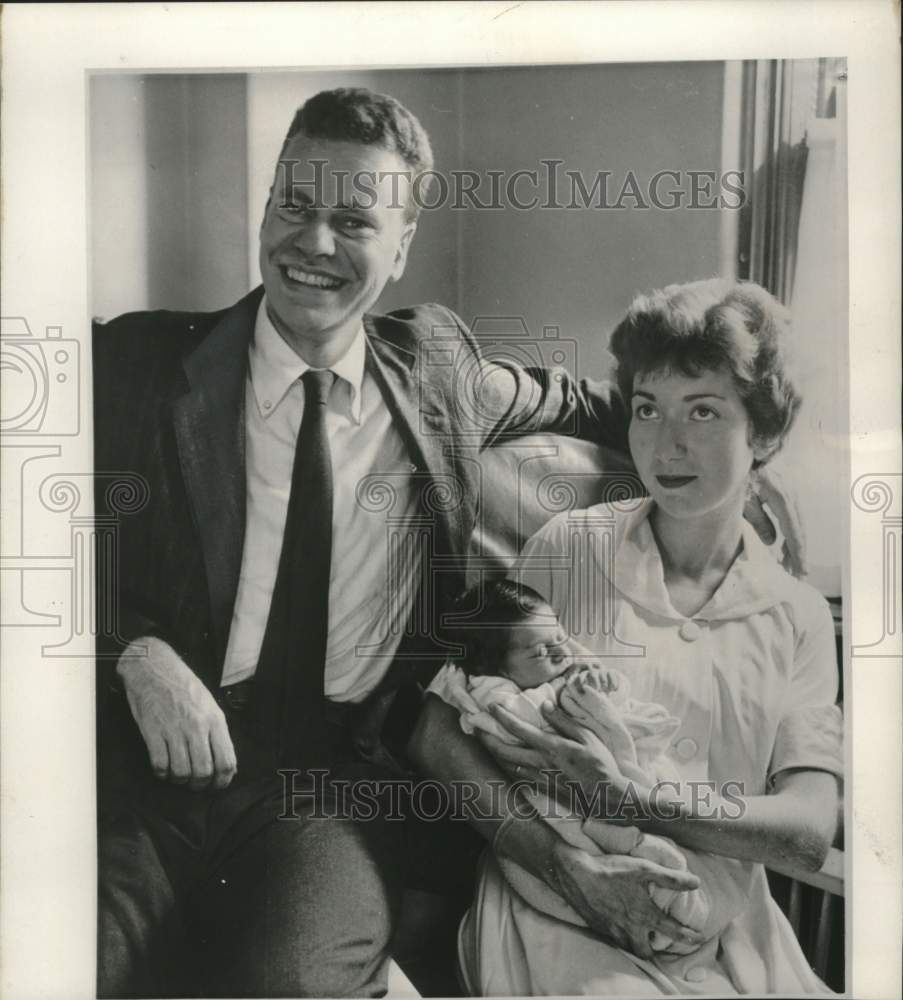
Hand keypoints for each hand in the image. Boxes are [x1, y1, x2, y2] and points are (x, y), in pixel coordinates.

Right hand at [117, 637, 236, 789]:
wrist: (154, 669)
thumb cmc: (183, 686)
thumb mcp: (209, 704)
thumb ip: (217, 731)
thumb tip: (224, 761)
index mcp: (215, 720)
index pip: (226, 760)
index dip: (223, 780)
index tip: (218, 785)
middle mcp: (197, 726)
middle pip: (204, 771)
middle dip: (201, 785)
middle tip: (196, 784)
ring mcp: (174, 730)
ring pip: (182, 772)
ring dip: (180, 780)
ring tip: (179, 776)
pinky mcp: (153, 732)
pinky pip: (159, 765)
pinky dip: (161, 773)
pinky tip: (163, 768)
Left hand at [481, 702, 628, 814]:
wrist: (608, 799)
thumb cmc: (602, 766)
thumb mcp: (588, 737)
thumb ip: (564, 721)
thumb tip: (545, 706)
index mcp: (551, 748)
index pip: (518, 729)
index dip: (501, 716)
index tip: (491, 706)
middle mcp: (540, 764)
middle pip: (503, 751)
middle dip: (487, 739)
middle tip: (477, 728)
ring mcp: (539, 780)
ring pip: (507, 766)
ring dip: (494, 754)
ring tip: (487, 743)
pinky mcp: (542, 791)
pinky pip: (517, 778)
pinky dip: (507, 768)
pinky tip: (505, 762)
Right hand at [550, 840, 704, 958]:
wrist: (577, 875)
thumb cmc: (611, 871)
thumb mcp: (644, 869)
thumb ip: (670, 878)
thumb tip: (696, 882)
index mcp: (644, 915)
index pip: (672, 931)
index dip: (688, 936)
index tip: (698, 939)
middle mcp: (630, 928)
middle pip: (645, 952)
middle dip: (654, 951)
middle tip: (659, 944)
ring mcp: (612, 930)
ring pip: (628, 947)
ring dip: (636, 945)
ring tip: (640, 936)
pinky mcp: (598, 927)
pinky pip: (613, 939)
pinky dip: (620, 936)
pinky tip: (618, 925)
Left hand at [746, 466, 806, 576]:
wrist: (739, 451)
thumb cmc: (738, 475)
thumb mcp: (743, 500)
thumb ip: (758, 521)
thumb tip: (772, 542)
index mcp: (780, 496)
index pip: (793, 528)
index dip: (797, 551)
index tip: (800, 569)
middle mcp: (789, 493)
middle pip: (798, 527)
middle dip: (798, 551)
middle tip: (797, 573)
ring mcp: (788, 491)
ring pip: (796, 522)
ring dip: (795, 543)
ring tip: (790, 564)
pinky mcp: (783, 491)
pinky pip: (791, 515)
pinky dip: (790, 532)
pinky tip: (785, 545)